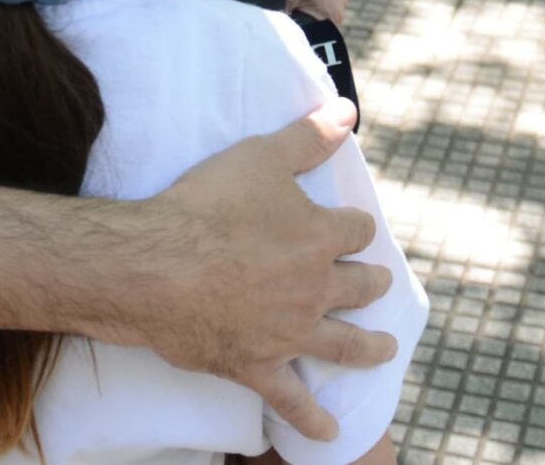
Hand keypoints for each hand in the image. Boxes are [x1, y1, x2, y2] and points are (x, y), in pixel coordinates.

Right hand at [136, 104, 394, 443]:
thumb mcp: (260, 156)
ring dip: (368, 348)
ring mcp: (290, 333)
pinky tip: (329, 434)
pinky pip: (292, 400)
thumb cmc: (206, 205)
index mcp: (319, 237)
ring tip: (386, 350)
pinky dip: (312, 420)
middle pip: (358, 287)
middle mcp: (315, 289)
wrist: (158, 265)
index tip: (353, 229)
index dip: (354, 228)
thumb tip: (348, 112)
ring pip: (343, 345)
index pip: (355, 230)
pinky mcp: (258, 366)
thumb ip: (308, 136)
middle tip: (375, 286)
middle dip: (369, 284)